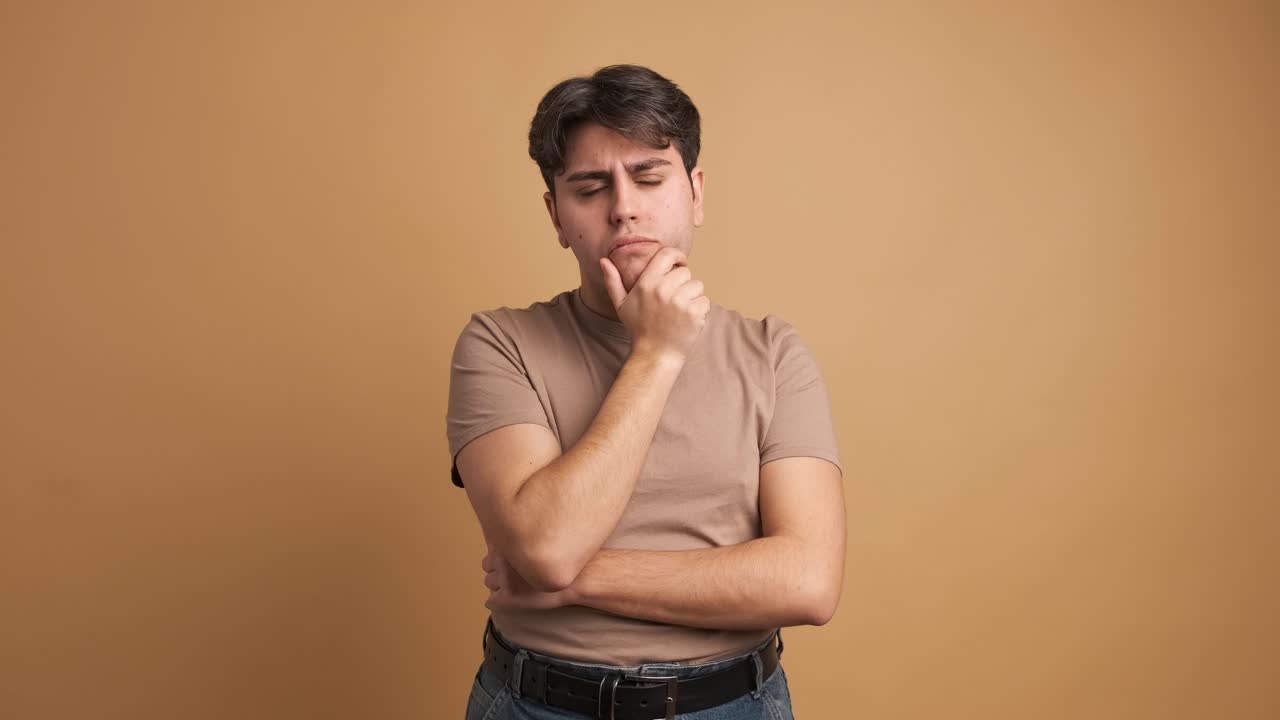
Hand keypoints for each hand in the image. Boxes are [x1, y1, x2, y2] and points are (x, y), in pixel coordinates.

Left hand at [482, 546, 575, 610]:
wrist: (579, 579)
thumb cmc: (562, 558)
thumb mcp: (540, 541)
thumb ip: (520, 539)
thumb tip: (502, 539)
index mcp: (510, 543)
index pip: (492, 553)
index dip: (504, 559)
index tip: (516, 564)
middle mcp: (504, 558)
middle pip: (487, 567)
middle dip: (498, 571)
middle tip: (518, 576)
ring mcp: (505, 578)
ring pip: (489, 583)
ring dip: (499, 586)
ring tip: (519, 587)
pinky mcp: (508, 596)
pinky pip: (491, 601)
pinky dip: (498, 602)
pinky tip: (513, 600)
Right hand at [599, 247, 709, 361]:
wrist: (655, 355)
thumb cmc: (639, 328)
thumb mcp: (621, 304)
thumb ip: (613, 281)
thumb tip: (603, 260)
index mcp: (647, 283)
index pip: (668, 255)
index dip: (677, 256)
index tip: (680, 263)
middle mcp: (663, 290)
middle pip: (685, 272)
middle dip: (683, 283)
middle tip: (675, 299)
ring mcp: (680, 301)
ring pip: (697, 285)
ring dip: (692, 296)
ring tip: (680, 311)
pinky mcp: (694, 313)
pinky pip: (705, 301)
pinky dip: (700, 309)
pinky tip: (687, 319)